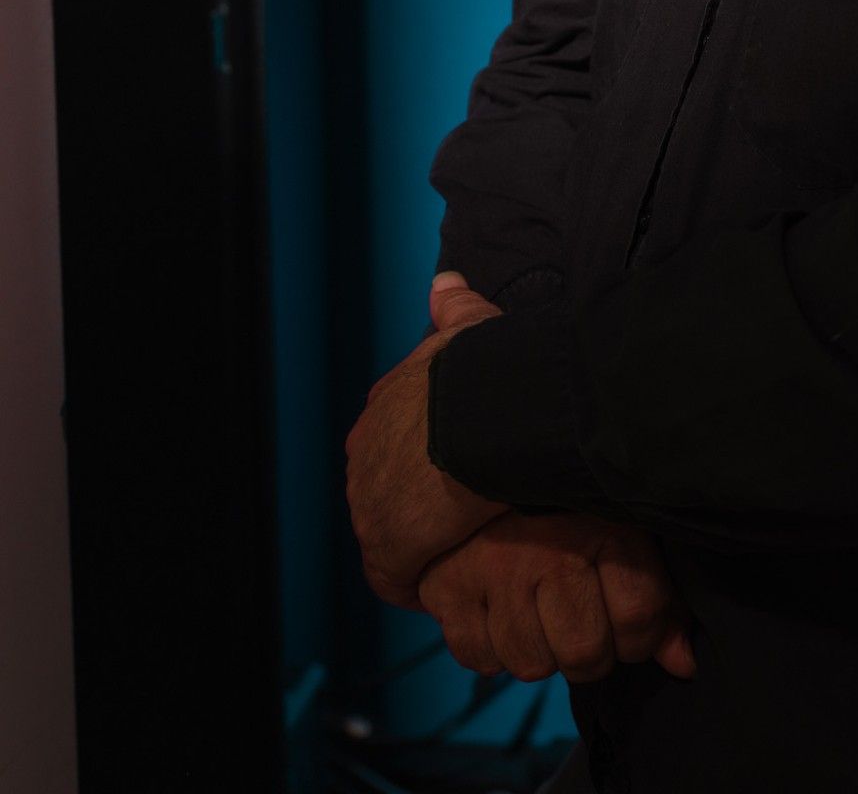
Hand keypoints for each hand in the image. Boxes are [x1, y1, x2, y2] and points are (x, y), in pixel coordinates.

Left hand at [345, 272, 509, 609]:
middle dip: (420, 504)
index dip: (428, 457)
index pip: (397, 440)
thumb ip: (456, 306)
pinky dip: (423, 584)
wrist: (481, 411)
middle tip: (468, 518)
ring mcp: (369, 503)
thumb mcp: (470, 327)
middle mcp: (365, 453)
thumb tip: (444, 281)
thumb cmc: (483, 367)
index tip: (459, 471)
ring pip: (394, 534)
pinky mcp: (386, 549)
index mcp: (384, 406)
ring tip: (467, 555)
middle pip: (390, 489)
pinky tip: (454, 585)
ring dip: (425, 547)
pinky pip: (398, 578)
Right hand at [419, 510, 697, 683]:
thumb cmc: (565, 497)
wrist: (477, 453)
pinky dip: (492, 645)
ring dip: (540, 649)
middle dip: (592, 651)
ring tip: (541, 609)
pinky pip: (479, 658)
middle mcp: (547, 548)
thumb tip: (684, 666)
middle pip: (584, 653)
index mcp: (601, 522)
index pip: (640, 617)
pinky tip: (502, 609)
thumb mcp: (624, 528)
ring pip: (530, 664)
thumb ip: (658, 599)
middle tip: (584, 619)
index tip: (633, 622)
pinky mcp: (445, 587)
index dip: (644, 635)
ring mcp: (492, 569)